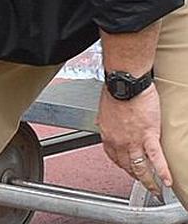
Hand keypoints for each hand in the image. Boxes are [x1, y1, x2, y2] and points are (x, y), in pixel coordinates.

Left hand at [96, 84, 171, 198]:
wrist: (124, 85)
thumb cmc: (116, 92)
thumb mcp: (106, 111)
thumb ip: (109, 122)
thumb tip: (108, 123)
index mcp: (108, 134)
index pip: (113, 156)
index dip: (121, 164)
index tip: (126, 168)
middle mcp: (118, 141)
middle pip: (126, 165)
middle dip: (134, 175)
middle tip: (142, 182)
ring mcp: (133, 141)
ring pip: (140, 167)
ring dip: (148, 181)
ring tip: (155, 189)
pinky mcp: (148, 136)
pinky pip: (156, 158)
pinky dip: (162, 172)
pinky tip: (167, 181)